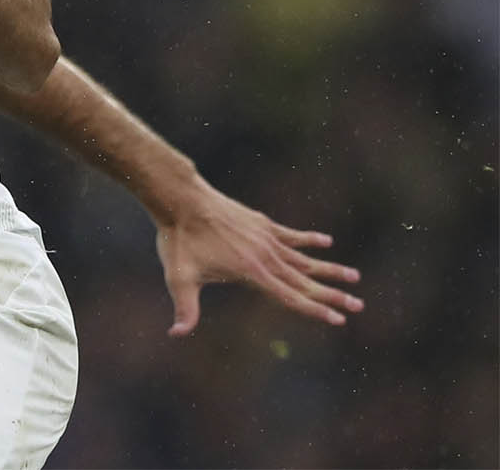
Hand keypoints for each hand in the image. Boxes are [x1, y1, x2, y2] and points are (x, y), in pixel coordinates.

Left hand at [155, 183, 362, 336]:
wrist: (182, 200)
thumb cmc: (179, 240)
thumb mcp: (179, 278)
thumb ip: (185, 309)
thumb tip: (176, 335)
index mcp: (251, 272)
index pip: (290, 296)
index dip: (315, 309)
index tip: (339, 319)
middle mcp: (265, 256)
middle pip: (305, 280)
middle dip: (332, 294)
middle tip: (359, 304)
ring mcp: (265, 237)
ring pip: (303, 257)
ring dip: (328, 268)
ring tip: (354, 276)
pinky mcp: (260, 222)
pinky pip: (291, 234)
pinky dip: (309, 239)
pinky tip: (327, 241)